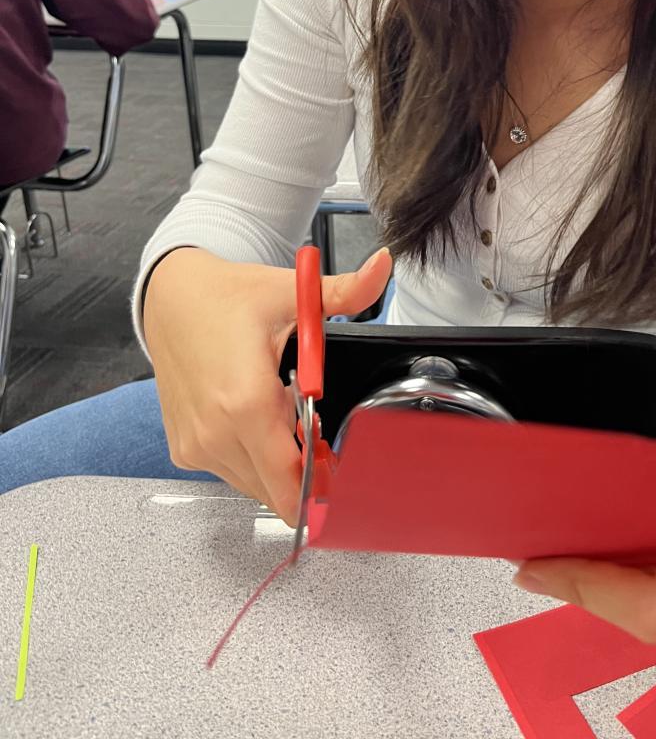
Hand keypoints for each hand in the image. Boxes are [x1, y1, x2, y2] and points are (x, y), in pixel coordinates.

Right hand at [143, 245, 392, 526]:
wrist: (170, 297)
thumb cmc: (228, 297)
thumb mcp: (292, 293)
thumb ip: (346, 291)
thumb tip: (384, 265)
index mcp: (246, 402)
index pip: (290, 483)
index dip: (323, 486)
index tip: (340, 472)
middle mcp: (216, 433)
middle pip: (278, 491)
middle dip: (306, 472)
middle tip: (315, 430)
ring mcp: (196, 447)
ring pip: (256, 485)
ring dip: (277, 464)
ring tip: (282, 413)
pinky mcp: (184, 450)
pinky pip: (232, 472)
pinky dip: (252, 457)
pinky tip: (255, 417)